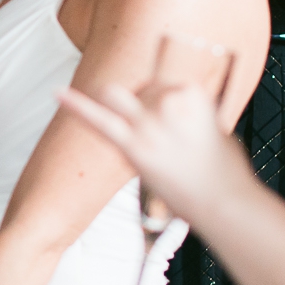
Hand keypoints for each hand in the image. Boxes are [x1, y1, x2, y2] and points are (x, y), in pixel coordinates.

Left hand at [54, 78, 253, 230]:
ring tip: (131, 125)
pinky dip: (76, 104)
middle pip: (143, 87)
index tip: (169, 117)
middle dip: (143, 102)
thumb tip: (182, 122)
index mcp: (193, 92)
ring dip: (119, 106)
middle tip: (156, 131)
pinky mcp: (134, 146)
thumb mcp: (218, 131)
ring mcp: (149, 122)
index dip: (165, 100)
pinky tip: (58, 93)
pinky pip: (98, 120)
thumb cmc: (225, 173)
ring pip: (118, 96)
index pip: (166, 82)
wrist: (225, 202)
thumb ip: (195, 118)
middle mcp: (168, 101)